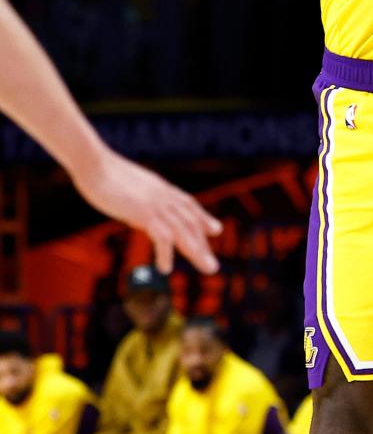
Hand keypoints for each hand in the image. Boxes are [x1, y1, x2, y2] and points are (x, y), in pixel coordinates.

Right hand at [72, 148, 221, 273]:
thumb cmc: (105, 176)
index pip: (188, 204)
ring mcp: (155, 203)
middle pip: (190, 221)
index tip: (216, 230)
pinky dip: (166, 253)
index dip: (203, 217)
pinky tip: (165, 269)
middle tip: (212, 266)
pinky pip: (161, 234)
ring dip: (197, 251)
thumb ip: (140, 202)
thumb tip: (140, 215)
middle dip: (203, 243)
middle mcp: (164, 195)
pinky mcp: (143, 211)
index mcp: (161, 189)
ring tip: (208, 268)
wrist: (94, 164)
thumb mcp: (130, 190)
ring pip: (183, 229)